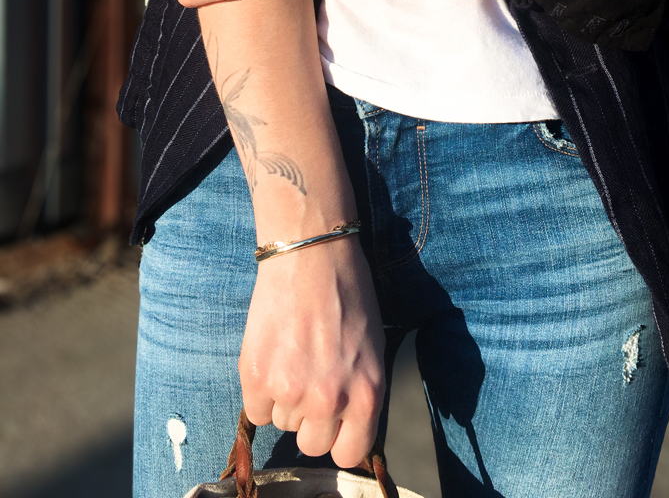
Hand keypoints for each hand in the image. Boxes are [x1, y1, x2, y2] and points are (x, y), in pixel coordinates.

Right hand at [240, 235, 385, 467]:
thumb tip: (344, 420)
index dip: (339, 437)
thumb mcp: (372, 347)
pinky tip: (272, 357)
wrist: (310, 255)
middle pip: (312, 444)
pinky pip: (256, 411)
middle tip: (310, 380)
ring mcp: (291, 392)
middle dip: (310, 418)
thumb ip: (359, 390)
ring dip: (285, 399)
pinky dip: (260, 391)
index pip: (349, 453)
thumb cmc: (347, 291)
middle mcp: (330, 401)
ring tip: (292, 356)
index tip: (333, 423)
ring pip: (283, 422)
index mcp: (366, 395)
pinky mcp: (257, 379)